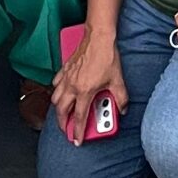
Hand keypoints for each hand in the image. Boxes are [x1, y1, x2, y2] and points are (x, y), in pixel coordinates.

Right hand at [51, 26, 126, 142]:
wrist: (98, 38)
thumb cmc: (106, 57)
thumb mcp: (118, 81)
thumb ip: (120, 98)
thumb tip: (122, 108)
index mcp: (85, 92)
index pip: (79, 117)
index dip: (78, 132)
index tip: (77, 140)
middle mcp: (73, 86)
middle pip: (62, 111)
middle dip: (63, 124)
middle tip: (67, 130)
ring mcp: (67, 77)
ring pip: (55, 98)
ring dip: (58, 109)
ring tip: (63, 114)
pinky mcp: (65, 69)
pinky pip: (56, 84)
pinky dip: (56, 91)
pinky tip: (61, 93)